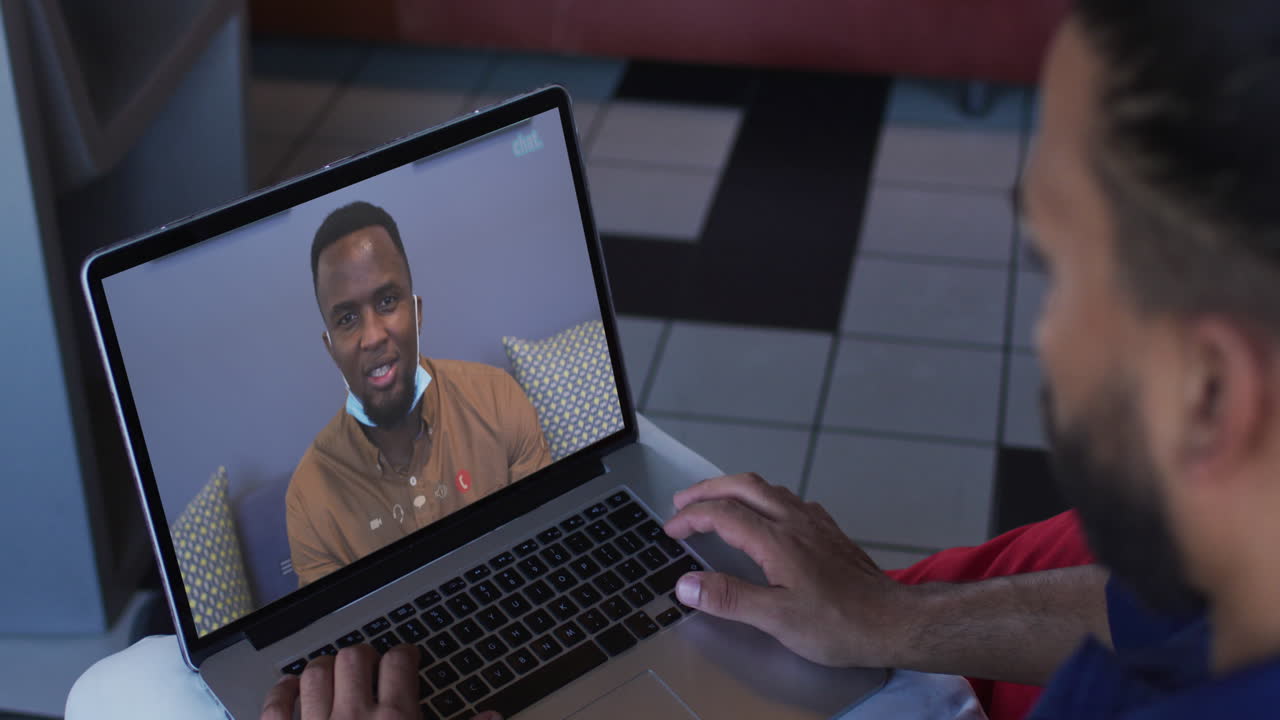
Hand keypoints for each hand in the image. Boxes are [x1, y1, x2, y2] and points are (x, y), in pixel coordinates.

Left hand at [260, 643, 500, 719]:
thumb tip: (493, 718)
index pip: (400, 662)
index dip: (405, 654)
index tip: (406, 657)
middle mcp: (354, 718)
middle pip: (355, 658)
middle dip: (364, 656)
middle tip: (370, 664)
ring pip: (315, 674)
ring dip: (324, 668)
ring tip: (334, 672)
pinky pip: (275, 707)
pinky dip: (281, 693)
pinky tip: (290, 691)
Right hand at [664, 473, 913, 667]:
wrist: (893, 621)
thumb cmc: (839, 624)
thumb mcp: (777, 619)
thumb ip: (730, 598)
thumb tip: (687, 584)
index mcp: (777, 540)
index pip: (722, 514)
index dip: (691, 518)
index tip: (671, 529)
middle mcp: (795, 521)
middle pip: (743, 486)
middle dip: (708, 489)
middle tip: (683, 501)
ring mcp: (815, 523)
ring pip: (768, 488)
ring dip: (735, 489)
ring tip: (716, 501)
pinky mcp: (829, 531)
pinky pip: (790, 499)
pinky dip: (765, 498)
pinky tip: (766, 514)